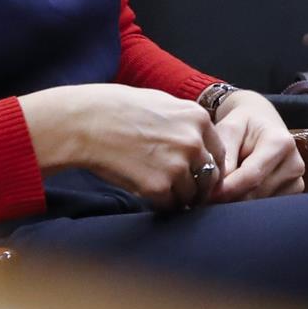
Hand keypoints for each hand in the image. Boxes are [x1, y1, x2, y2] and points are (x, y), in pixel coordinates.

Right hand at [19, 83, 222, 210]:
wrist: (88, 123)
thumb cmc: (120, 109)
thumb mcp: (163, 103)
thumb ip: (186, 122)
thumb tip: (199, 140)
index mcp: (198, 119)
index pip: (219, 153)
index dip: (209, 167)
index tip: (199, 175)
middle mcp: (194, 142)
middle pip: (210, 177)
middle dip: (199, 187)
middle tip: (186, 193)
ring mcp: (178, 166)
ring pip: (191, 195)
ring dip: (180, 198)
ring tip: (162, 192)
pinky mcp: (158, 187)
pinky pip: (170, 205)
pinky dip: (161, 204)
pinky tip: (147, 194)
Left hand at [206, 90, 305, 202]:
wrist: (263, 121)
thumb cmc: (244, 124)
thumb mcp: (230, 129)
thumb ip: (225, 155)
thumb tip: (219, 187)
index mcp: (280, 143)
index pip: (252, 176)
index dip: (228, 189)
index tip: (208, 195)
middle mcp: (294, 163)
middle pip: (255, 193)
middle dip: (230, 196)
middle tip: (211, 192)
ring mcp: (297, 180)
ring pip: (259, 204)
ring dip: (239, 200)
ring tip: (229, 184)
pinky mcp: (294, 192)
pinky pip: (266, 207)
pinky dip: (250, 201)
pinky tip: (244, 188)